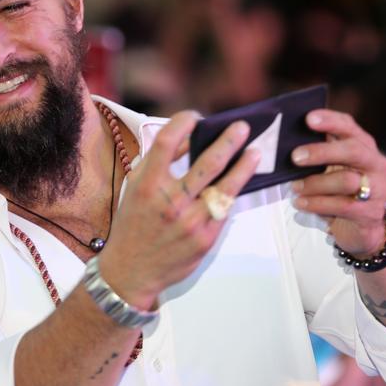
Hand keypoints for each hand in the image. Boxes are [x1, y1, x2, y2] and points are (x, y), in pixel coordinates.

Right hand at [101, 110, 260, 308]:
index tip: (195, 116)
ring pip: (225, 187)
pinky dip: (232, 193)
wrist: (131, 269)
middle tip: (242, 127)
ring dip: (243, 167)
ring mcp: (190, 221)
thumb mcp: (135, 188)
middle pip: (207, 163)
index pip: (167, 142)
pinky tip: (240, 181)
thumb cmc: (132, 223)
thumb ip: (158, 163)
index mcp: (147, 184)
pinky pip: (224, 210)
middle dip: (228, 141)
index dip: (183, 122)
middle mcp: (169, 201)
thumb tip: (187, 139)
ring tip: (255, 152)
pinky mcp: (204, 238)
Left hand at [291, 109, 385, 255]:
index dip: (330, 120)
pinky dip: (317, 204)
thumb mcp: (331, 167)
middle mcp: (374, 163)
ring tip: (294, 187)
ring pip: (347, 180)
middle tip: (295, 157)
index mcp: (362, 146)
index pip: (349, 126)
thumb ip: (317, 152)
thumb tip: (283, 139)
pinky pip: (343, 205)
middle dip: (322, 151)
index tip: (308, 118)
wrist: (365, 226)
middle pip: (352, 150)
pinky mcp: (370, 212)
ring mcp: (376, 188)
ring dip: (315, 183)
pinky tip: (300, 203)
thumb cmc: (339, 189)